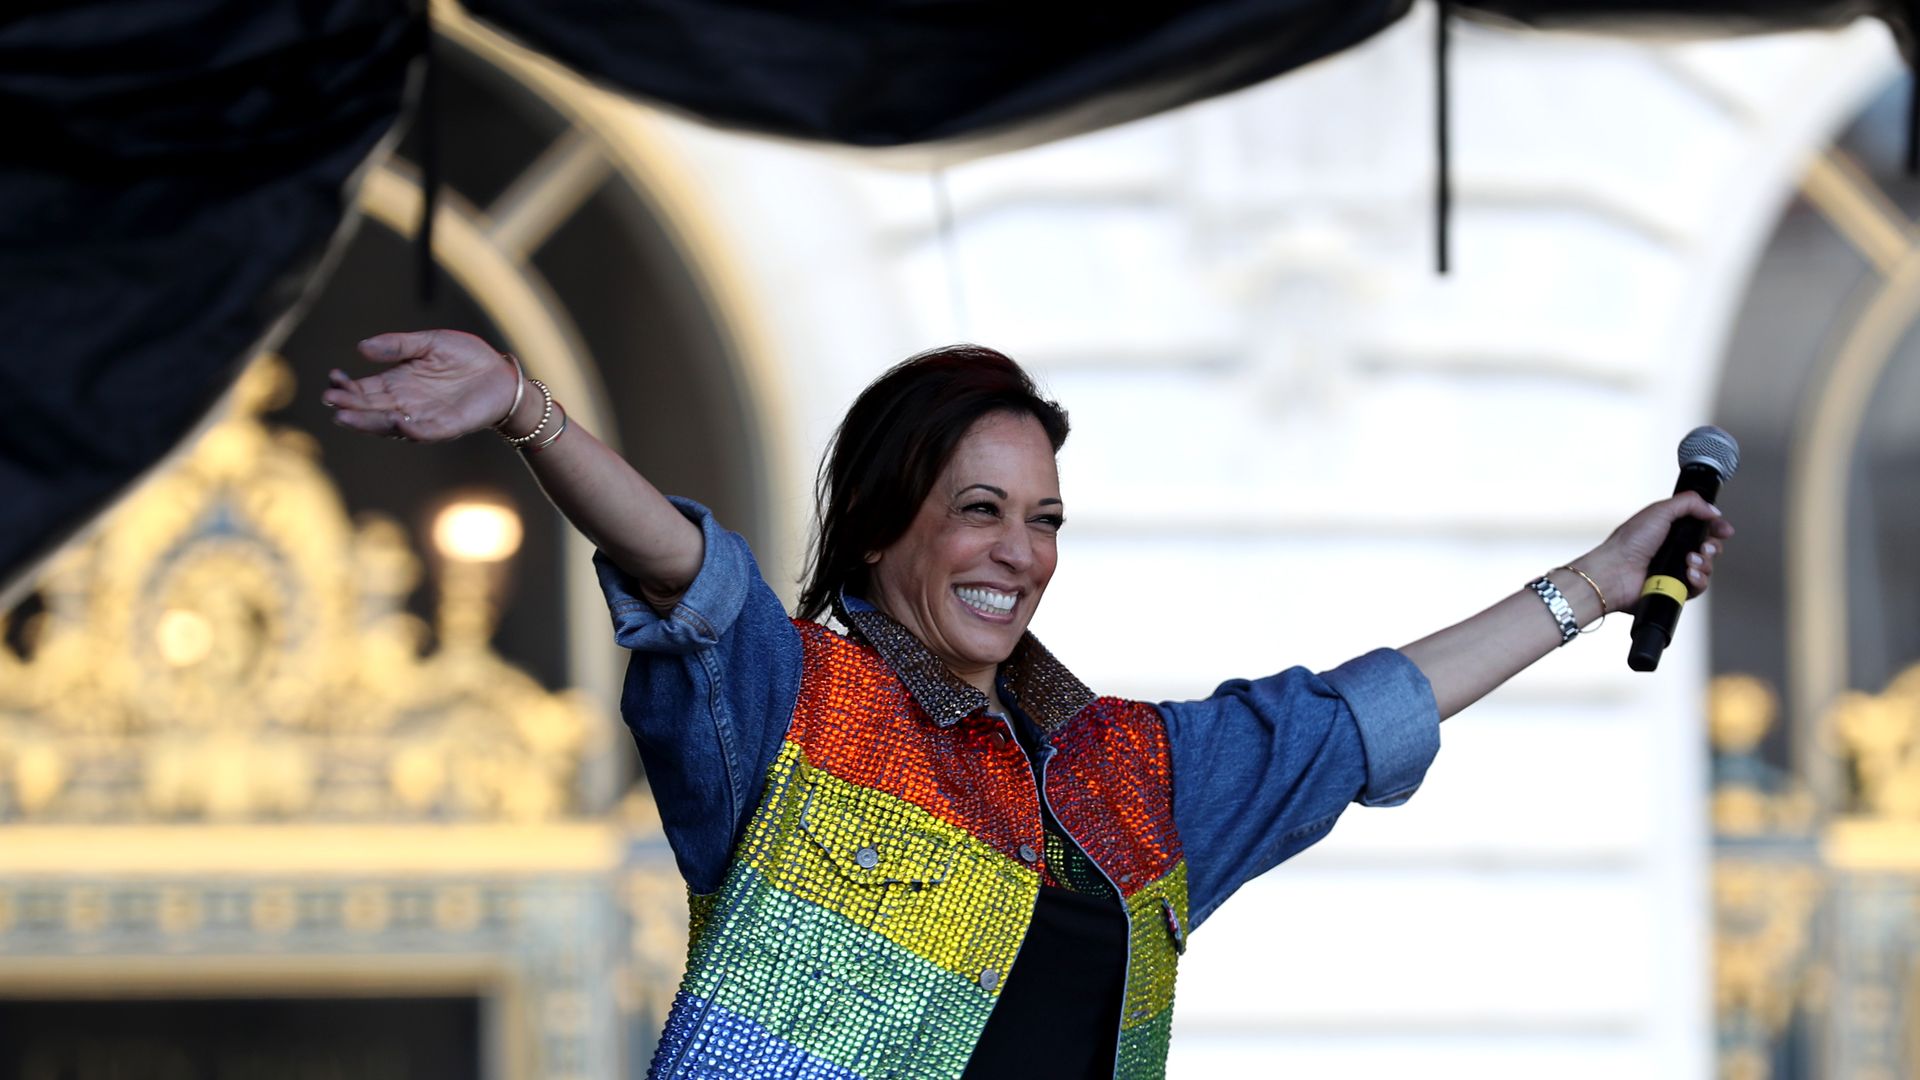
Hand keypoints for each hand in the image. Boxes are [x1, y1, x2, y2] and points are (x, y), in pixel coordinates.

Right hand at [322, 329, 517, 442]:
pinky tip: (395, 421)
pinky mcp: (448, 426)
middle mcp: (406, 405)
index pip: (364, 390)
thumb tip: (361, 347)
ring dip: (369, 422)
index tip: (332, 379)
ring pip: (391, 425)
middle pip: (371, 410)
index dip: (346, 387)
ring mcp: (425, 418)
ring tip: (346, 415)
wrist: (501, 372)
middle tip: (330, 399)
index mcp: (397, 384)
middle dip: (350, 406)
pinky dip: (410, 429)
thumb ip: (397, 346)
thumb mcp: (429, 343)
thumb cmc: (465, 357)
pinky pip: (425, 432)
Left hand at [1575, 493, 1733, 614]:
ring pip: (1706, 567)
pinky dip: (1698, 580)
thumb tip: (1712, 510)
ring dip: (1704, 563)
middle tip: (1704, 547)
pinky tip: (1688, 574)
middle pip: (1708, 547)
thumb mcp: (1659, 511)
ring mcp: (1675, 570)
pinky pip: (1699, 586)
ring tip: (1690, 560)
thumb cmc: (1629, 542)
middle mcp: (1673, 549)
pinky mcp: (1675, 588)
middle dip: (1712, 546)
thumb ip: (1688, 504)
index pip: (1702, 527)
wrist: (1616, 572)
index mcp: (1669, 529)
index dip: (1716, 528)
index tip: (1724, 530)